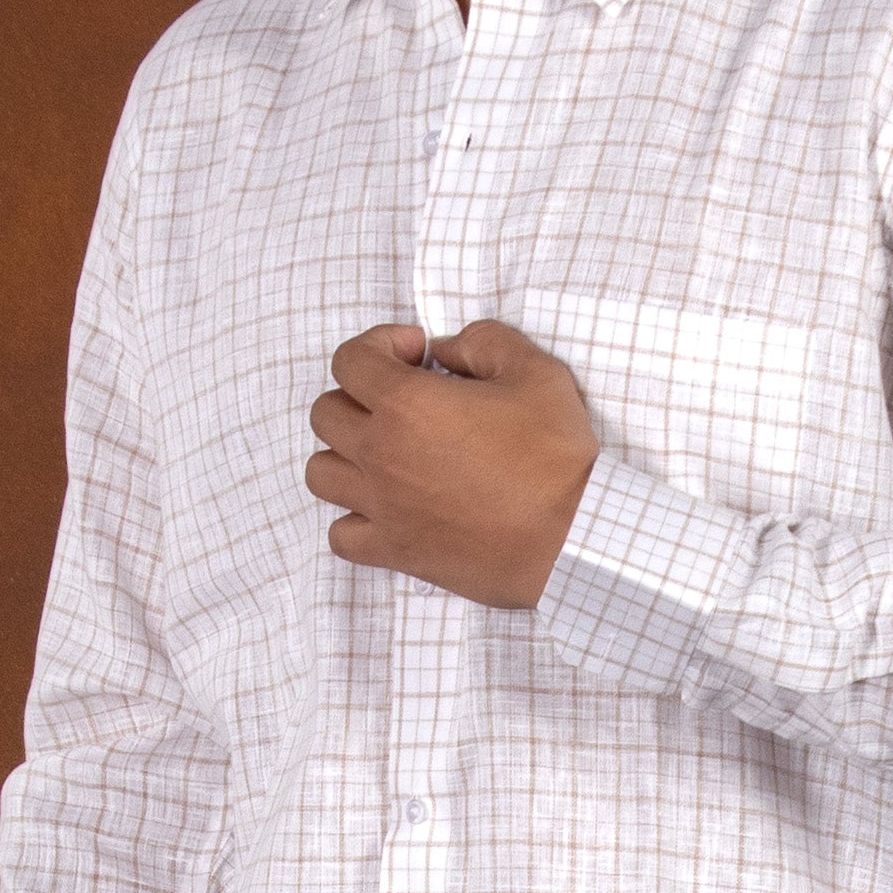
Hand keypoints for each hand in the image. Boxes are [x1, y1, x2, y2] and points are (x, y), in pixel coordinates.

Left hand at [305, 319, 597, 606]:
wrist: (573, 539)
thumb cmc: (557, 458)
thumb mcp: (536, 372)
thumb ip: (483, 342)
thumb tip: (448, 348)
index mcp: (407, 403)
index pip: (349, 359)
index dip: (379, 344)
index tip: (417, 354)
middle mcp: (381, 454)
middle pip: (325, 412)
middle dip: (359, 394)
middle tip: (403, 400)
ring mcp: (382, 507)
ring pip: (319, 472)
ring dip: (345, 453)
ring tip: (386, 452)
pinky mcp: (395, 551)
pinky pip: (340, 534)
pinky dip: (352, 517)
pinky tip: (387, 506)